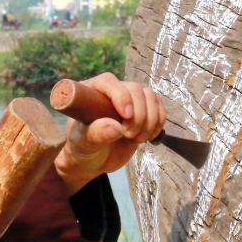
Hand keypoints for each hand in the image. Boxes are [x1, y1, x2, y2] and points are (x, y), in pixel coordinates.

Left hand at [54, 73, 165, 194]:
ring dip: (149, 120)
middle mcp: (110, 91)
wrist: (94, 160)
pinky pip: (158, 107)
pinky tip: (148, 137)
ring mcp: (128, 99)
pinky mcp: (143, 110)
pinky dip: (158, 122)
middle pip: (134, 89)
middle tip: (129, 136)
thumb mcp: (84, 143)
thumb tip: (116, 127)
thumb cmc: (83, 149)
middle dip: (138, 115)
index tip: (126, 116)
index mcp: (90, 93)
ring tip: (137, 139)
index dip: (121, 96)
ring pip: (149, 96)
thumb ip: (97, 134)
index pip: (108, 81)